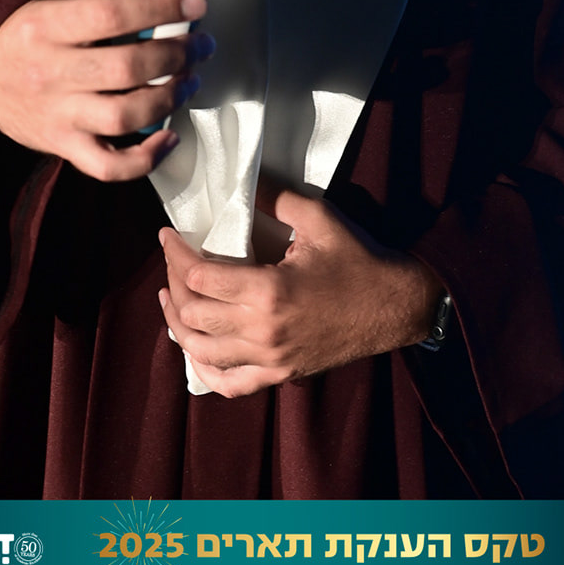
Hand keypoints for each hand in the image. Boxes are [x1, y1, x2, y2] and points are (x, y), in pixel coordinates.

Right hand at [0, 0, 212, 179]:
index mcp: (44, 27)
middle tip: (199, 44)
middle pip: (128, 67)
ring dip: (170, 98)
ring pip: (125, 116)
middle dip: (177, 53)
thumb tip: (154, 0)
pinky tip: (167, 136)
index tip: (193, 3)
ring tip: (188, 81)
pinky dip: (146, 157)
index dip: (162, 8)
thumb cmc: (17, 34)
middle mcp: (49, 72)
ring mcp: (56, 115)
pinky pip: (109, 166)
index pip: (112, 14)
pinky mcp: (62, 146)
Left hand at [158, 180, 444, 396]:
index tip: (168, 235)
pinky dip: (203, 367)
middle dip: (174, 283)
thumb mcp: (319, 219)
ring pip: (201, 351)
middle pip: (192, 315)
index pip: (201, 278)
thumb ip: (275, 199)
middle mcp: (263, 331)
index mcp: (269, 291)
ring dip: (178, 324)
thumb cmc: (358, 260)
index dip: (177, 254)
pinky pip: (228, 383)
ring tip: (172, 296)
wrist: (395, 306)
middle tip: (173, 259)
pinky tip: (196, 346)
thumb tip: (240, 181)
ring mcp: (270, 359)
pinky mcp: (280, 374)